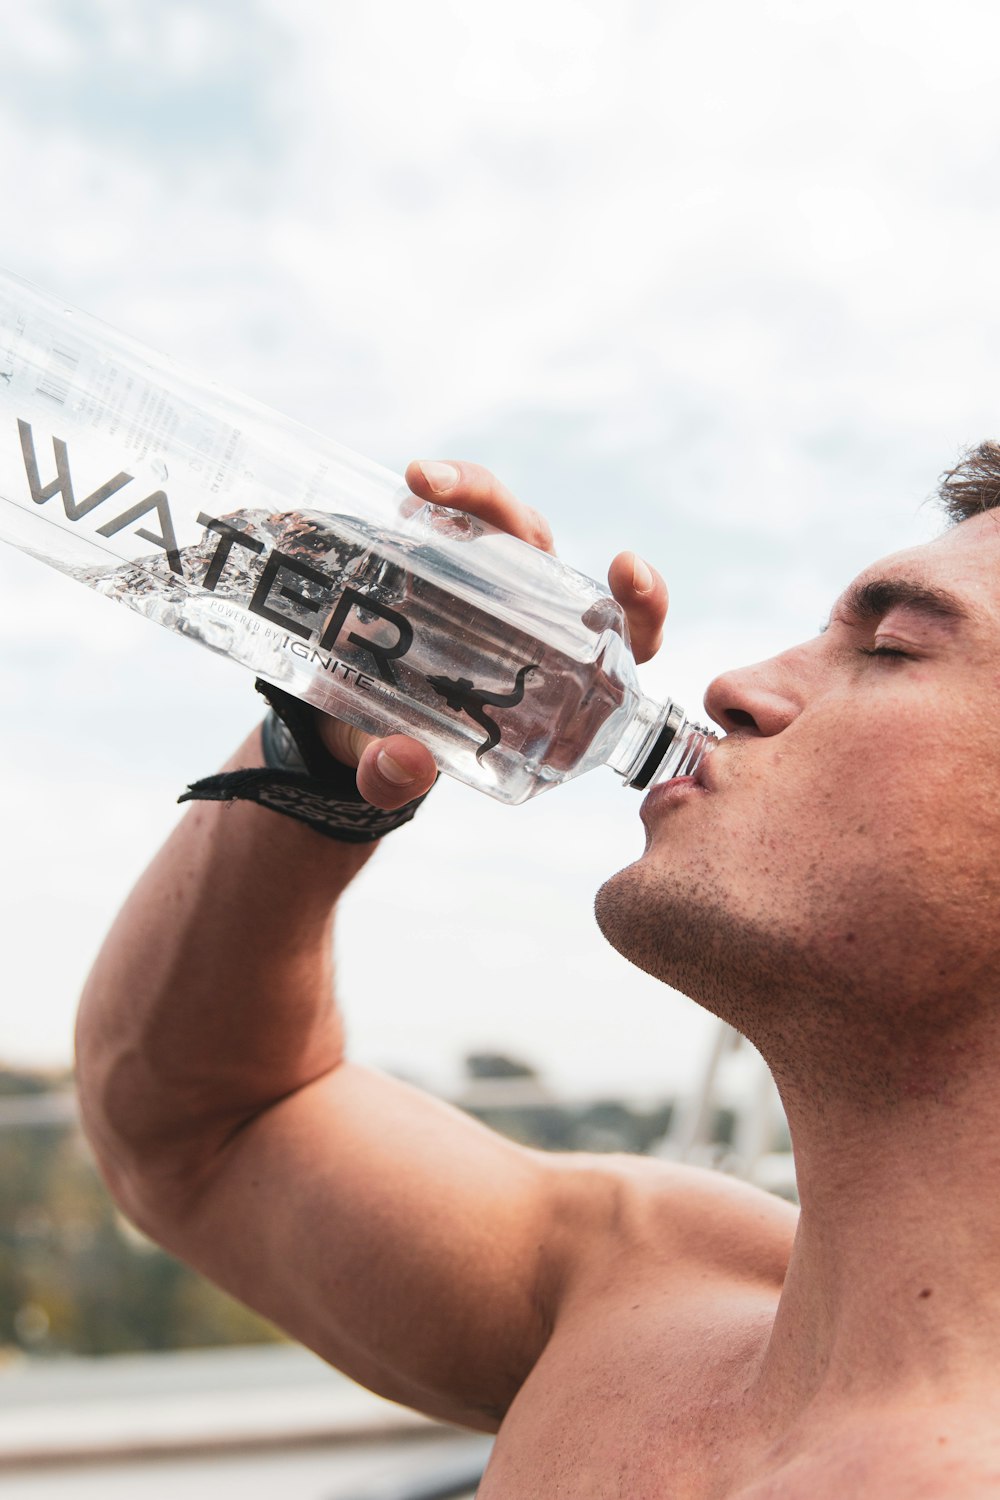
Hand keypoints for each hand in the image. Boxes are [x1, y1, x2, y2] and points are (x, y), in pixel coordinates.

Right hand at [317, 459, 668, 808]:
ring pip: (501, 521)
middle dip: (513, 516)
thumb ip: (398, 778)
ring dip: (469, 491)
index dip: (642, 602)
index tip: (627, 567)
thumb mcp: (401, 773)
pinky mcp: (451, 561)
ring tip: (419, 481)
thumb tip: (401, 761)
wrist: (365, 724)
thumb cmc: (416, 748)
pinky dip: (436, 500)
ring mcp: (494, 581)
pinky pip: (455, 519)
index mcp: (567, 670)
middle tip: (478, 508)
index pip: (629, 636)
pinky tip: (405, 497)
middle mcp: (538, 613)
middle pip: (545, 553)